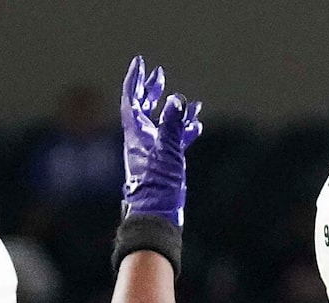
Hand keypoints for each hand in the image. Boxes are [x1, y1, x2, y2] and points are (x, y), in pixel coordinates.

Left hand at [120, 55, 202, 226]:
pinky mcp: (165, 164)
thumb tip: (177, 99)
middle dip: (150, 90)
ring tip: (182, 98)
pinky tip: (196, 125)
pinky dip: (184, 131)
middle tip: (158, 74)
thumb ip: (172, 123)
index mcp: (136, 134)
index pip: (132, 99)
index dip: (136, 80)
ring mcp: (153, 152)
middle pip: (143, 108)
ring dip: (171, 109)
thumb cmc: (157, 185)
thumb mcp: (167, 150)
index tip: (140, 63)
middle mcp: (142, 140)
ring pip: (161, 124)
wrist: (156, 214)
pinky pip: (174, 141)